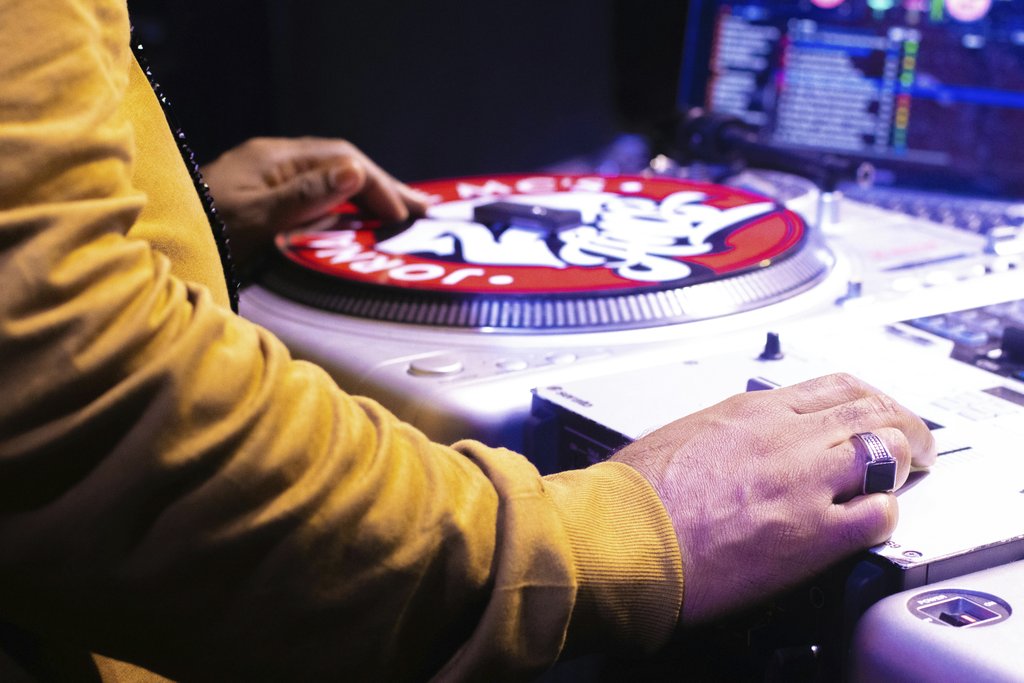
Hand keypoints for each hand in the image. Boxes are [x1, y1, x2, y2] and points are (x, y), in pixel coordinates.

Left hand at [200, 137, 430, 276]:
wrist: (150, 245)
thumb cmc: (199, 232)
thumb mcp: (255, 216)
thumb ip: (305, 195)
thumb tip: (355, 171)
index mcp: (274, 158)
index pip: (342, 160)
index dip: (378, 184)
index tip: (405, 214)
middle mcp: (273, 163)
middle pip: (340, 166)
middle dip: (382, 188)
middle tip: (421, 211)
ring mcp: (265, 181)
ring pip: (329, 181)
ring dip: (365, 198)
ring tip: (398, 216)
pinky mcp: (260, 201)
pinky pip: (313, 197)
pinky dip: (342, 209)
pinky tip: (355, 223)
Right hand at [611, 372, 935, 624]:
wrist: (620, 535)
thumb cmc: (633, 493)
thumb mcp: (682, 435)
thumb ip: (727, 433)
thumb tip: (738, 444)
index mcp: (751, 410)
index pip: (835, 387)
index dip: (871, 399)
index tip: (878, 411)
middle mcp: (785, 437)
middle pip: (873, 411)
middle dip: (903, 425)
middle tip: (914, 444)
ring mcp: (801, 482)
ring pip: (886, 451)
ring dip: (901, 464)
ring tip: (905, 479)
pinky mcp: (809, 534)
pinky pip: (877, 515)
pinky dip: (884, 514)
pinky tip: (872, 521)